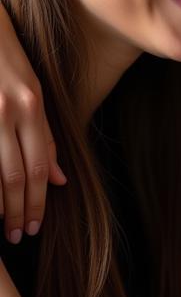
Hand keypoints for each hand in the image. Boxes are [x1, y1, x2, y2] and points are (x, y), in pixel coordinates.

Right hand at [0, 12, 65, 242]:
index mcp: (32, 106)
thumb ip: (44, 135)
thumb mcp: (33, 91)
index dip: (37, 199)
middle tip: (18, 237)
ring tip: (0, 229)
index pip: (38, 164)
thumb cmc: (7, 59)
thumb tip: (58, 179)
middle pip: (15, 173)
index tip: (34, 224)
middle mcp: (8, 110)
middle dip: (17, 210)